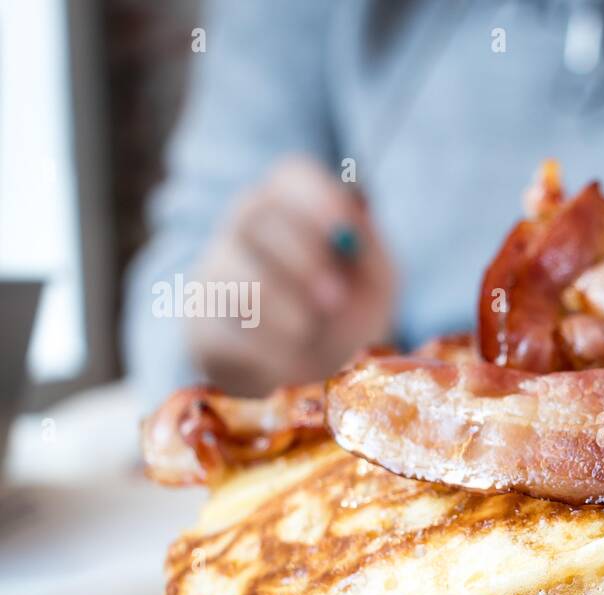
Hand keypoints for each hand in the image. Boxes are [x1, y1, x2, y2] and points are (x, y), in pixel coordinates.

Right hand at [184, 156, 394, 394]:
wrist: (313, 382)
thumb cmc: (346, 320)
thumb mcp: (375, 285)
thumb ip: (368, 249)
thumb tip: (353, 212)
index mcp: (295, 211)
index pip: (292, 176)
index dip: (315, 197)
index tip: (343, 229)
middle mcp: (246, 231)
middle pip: (254, 214)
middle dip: (299, 256)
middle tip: (334, 298)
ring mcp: (216, 276)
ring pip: (231, 270)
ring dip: (279, 303)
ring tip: (308, 330)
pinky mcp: (202, 327)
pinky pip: (220, 326)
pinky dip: (261, 346)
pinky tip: (285, 361)